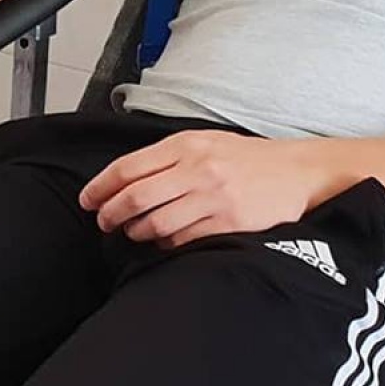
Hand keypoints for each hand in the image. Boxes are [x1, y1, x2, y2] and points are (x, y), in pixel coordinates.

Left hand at [78, 130, 314, 248]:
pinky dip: (167, 243)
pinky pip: (183, 239)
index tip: (88, 200)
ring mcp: (212, 196)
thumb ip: (169, 157)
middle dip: (112, 213)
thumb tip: (128, 178)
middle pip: (136, 196)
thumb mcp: (206, 142)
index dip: (101, 187)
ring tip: (134, 232)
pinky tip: (165, 240)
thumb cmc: (248, 158)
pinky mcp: (228, 222)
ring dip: (137, 232)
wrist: (296, 172)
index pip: (129, 167)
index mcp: (186, 145)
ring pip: (156, 222)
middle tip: (104, 222)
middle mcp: (197, 168)